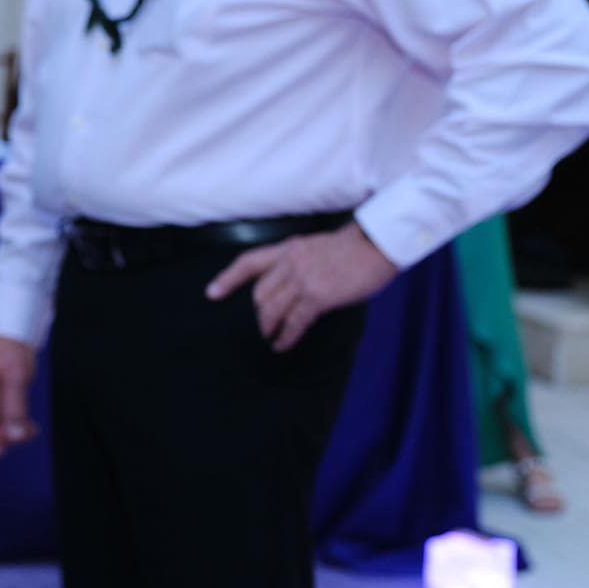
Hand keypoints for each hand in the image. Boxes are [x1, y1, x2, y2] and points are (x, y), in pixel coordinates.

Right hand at [0, 334, 38, 455]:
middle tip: (27, 436)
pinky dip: (15, 422)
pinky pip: (2, 414)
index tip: (2, 451)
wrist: (14, 327)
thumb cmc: (12, 348)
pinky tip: (30, 424)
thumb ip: (15, 408)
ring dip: (11, 430)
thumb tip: (16, 437)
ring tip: (32, 430)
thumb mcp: (16, 378)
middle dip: (3, 436)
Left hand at [206, 221, 397, 351]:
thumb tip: (290, 284)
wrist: (377, 243)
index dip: (228, 279)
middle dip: (259, 312)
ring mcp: (302, 279)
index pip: (248, 262)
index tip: (212, 293)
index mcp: (288, 248)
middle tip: (262, 325)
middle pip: (260, 293)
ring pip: (273, 309)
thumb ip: (298, 262)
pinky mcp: (318, 296)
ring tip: (269, 337)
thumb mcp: (316, 247)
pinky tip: (282, 345)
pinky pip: (295, 321)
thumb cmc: (354, 247)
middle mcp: (289, 262)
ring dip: (268, 327)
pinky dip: (286, 336)